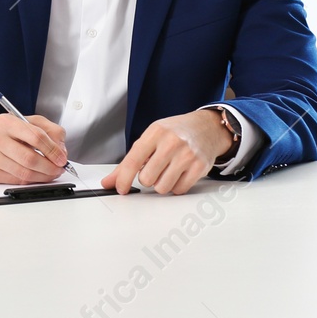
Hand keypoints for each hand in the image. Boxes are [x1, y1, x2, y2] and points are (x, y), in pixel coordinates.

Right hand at [0, 114, 67, 184]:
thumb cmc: (6, 133)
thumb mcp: (27, 122)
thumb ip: (49, 130)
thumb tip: (60, 150)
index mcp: (6, 122)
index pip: (36, 136)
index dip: (53, 150)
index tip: (62, 158)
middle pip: (30, 158)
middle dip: (50, 167)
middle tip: (59, 168)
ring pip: (24, 173)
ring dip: (43, 176)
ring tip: (50, 173)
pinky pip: (17, 181)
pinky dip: (31, 180)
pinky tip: (36, 176)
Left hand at [102, 108, 233, 195]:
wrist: (206, 127)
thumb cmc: (175, 133)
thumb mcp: (150, 138)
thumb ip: (129, 161)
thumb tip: (110, 181)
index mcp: (155, 133)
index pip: (133, 160)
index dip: (123, 178)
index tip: (120, 188)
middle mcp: (171, 143)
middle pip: (147, 179)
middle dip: (147, 178)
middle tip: (154, 168)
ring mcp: (187, 155)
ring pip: (162, 188)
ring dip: (161, 184)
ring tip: (167, 170)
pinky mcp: (200, 167)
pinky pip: (179, 190)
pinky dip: (175, 186)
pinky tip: (179, 173)